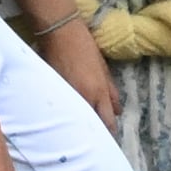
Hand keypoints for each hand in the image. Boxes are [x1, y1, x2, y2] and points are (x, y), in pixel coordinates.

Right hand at [36, 13, 120, 127]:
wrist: (61, 33)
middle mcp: (83, 99)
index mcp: (98, 93)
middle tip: (94, 136)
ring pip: (75, 119)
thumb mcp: (104, 69)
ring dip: (79, 124)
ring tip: (79, 128)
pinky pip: (62, 109)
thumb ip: (111, 91)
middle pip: (90, 125)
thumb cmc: (86, 48)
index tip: (108, 137)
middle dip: (93, 131)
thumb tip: (118, 110)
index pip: (107, 122)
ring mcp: (66, 96)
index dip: (108, 132)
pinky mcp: (53, 92)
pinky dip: (66, 114)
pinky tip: (65, 116)